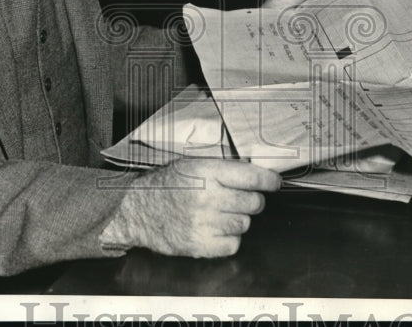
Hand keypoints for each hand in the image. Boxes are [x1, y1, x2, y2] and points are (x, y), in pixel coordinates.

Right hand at [103, 159, 280, 256]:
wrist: (137, 209)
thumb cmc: (168, 185)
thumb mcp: (194, 165)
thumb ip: (224, 169)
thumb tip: (259, 173)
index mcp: (207, 172)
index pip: (253, 177)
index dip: (270, 181)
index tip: (274, 183)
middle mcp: (208, 197)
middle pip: (254, 203)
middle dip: (252, 201)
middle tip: (239, 199)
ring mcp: (204, 223)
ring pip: (245, 225)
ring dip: (238, 220)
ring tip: (219, 214)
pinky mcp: (200, 246)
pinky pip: (233, 245)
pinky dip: (228, 239)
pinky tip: (214, 230)